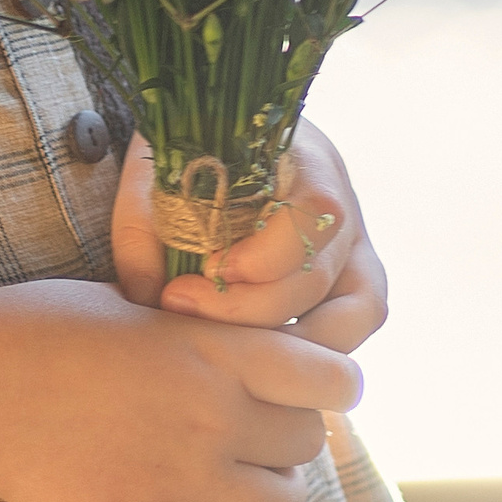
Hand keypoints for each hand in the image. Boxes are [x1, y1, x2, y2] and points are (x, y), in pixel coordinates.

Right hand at [0, 276, 359, 501]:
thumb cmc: (38, 323)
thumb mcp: (131, 301)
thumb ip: (194, 332)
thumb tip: (234, 340)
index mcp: (214, 348)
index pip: (334, 377)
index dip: (335, 384)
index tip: (315, 386)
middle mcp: (214, 414)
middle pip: (308, 443)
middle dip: (291, 437)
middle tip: (260, 431)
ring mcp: (182, 478)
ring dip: (270, 496)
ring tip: (246, 485)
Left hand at [109, 122, 388, 355]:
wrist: (216, 147)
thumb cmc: (189, 161)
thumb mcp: (157, 177)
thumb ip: (144, 233)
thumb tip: (149, 299)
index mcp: (306, 163)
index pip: (309, 218)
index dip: (260, 258)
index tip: (204, 271)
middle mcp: (342, 210)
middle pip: (317, 278)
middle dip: (249, 309)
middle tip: (183, 307)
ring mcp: (355, 251)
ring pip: (356, 313)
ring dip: (291, 345)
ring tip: (223, 349)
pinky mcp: (351, 285)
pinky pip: (353, 326)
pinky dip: (313, 349)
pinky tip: (254, 353)